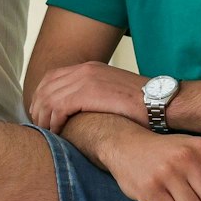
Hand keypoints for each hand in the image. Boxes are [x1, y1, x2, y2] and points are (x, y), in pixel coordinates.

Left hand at [29, 62, 146, 131]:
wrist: (161, 101)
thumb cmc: (142, 104)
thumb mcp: (113, 92)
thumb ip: (96, 95)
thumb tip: (81, 111)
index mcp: (90, 67)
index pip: (52, 77)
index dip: (42, 96)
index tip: (41, 114)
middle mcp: (85, 69)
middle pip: (46, 86)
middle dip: (39, 108)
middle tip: (40, 127)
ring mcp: (86, 79)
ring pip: (49, 98)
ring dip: (45, 117)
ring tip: (49, 133)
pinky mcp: (88, 93)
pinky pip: (58, 107)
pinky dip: (55, 121)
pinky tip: (59, 132)